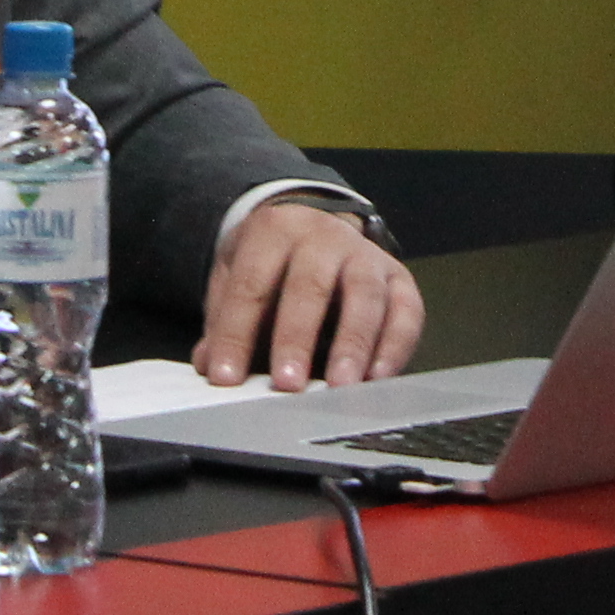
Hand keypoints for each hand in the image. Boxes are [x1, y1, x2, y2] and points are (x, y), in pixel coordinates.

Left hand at [197, 202, 424, 391]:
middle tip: (287, 384)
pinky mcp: (398, 278)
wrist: (314, 228)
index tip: (226, 377)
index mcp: (275, 230)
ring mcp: (366, 255)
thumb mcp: (236, 278)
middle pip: (309, 286)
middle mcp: (324, 236)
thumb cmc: (271, 266)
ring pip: (363, 295)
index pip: (252, 285)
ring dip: (352, 344)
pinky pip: (406, 310)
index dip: (236, 333)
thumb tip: (209, 363)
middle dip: (296, 338)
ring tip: (338, 387)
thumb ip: (223, 320)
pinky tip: (378, 378)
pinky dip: (395, 346)